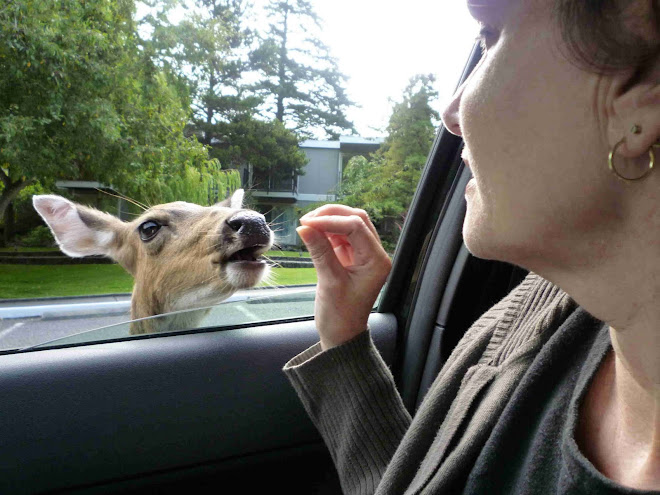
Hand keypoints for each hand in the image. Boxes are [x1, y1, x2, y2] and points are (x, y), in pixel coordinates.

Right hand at [297, 205, 391, 349]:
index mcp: (377, 260)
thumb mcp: (329, 281)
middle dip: (331, 215)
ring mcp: (363, 255)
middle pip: (356, 220)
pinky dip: (326, 231)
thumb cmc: (340, 316)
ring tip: (306, 225)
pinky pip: (341, 236)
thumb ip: (319, 251)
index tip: (307, 223)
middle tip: (306, 219)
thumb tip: (305, 226)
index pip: (356, 227)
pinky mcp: (351, 258)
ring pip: (348, 225)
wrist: (342, 336)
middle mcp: (374, 255)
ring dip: (328, 221)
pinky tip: (312, 232)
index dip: (331, 220)